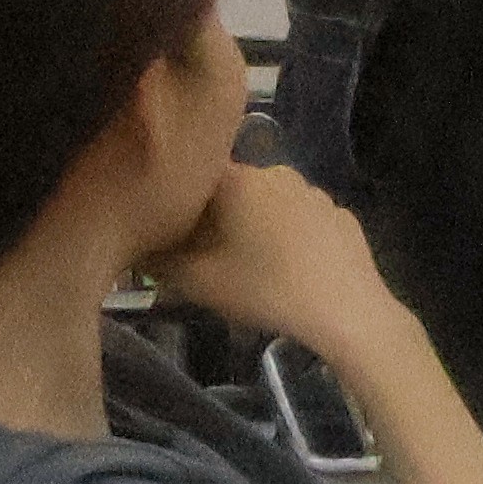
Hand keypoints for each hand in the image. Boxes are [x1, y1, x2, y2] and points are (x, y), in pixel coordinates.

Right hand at [144, 159, 417, 359]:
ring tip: (245, 267)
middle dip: (214, 218)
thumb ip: (157, 259)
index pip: (193, 178)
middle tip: (203, 257)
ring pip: (269, 206)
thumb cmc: (263, 288)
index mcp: (240, 179)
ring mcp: (317, 193)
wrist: (346, 310)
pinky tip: (286, 270)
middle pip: (232, 191)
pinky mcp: (342, 216)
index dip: (176, 205)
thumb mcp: (195, 280)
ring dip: (252, 228)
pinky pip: (301, 222)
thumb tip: (136, 248)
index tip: (169, 233)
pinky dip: (288, 239)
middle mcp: (279, 173)